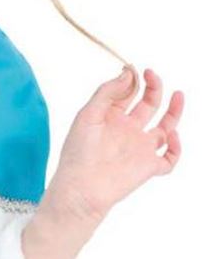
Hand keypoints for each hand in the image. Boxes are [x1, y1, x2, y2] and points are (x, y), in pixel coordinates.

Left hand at [49, 64, 183, 222]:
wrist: (80, 188)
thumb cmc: (78, 153)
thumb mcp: (88, 115)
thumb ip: (107, 93)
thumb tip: (128, 73)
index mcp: (110, 118)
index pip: (128, 94)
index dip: (133, 80)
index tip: (135, 70)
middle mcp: (127, 131)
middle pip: (149, 105)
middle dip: (154, 88)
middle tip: (152, 74)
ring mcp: (139, 148)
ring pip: (165, 128)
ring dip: (175, 111)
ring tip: (179, 94)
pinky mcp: (148, 167)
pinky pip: (170, 158)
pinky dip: (176, 147)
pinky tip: (171, 136)